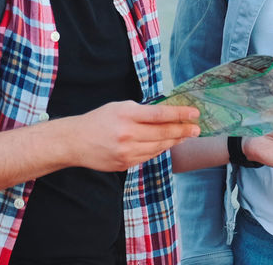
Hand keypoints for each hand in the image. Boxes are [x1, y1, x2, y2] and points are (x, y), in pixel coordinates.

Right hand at [67, 101, 199, 171]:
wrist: (75, 142)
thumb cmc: (99, 120)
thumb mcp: (119, 107)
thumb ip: (142, 111)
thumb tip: (167, 114)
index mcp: (126, 115)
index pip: (160, 114)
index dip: (180, 114)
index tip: (194, 113)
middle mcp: (128, 134)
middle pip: (163, 133)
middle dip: (183, 130)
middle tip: (196, 129)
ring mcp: (127, 152)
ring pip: (159, 147)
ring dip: (174, 141)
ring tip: (185, 135)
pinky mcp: (125, 164)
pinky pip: (149, 156)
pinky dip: (160, 149)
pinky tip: (167, 144)